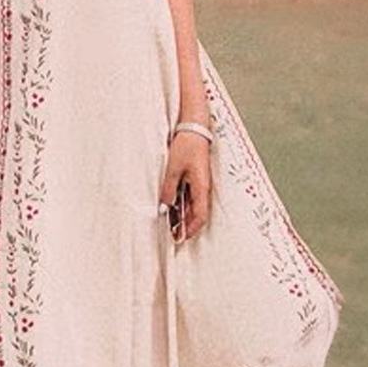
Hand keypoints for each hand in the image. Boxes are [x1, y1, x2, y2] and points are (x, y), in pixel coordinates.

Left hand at [160, 130, 212, 244]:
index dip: (191, 229)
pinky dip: (183, 205)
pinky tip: (172, 208)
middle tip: (174, 236)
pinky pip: (190, 197)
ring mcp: (200, 183)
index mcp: (201, 188)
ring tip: (171, 225)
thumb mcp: (173, 169)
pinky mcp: (196, 178)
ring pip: (194, 206)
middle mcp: (203, 188)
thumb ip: (169, 189)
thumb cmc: (187, 146)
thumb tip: (165, 206)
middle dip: (187, 226)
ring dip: (184, 217)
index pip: (200, 216)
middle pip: (197, 214)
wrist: (194, 128)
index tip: (181, 238)